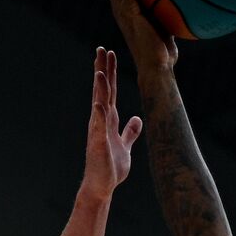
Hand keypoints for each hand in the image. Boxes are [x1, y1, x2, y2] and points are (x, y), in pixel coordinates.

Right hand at [83, 47, 142, 197]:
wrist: (102, 186)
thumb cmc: (111, 167)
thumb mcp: (126, 146)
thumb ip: (130, 132)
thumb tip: (137, 119)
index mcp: (109, 120)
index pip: (109, 91)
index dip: (110, 72)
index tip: (110, 55)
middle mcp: (101, 121)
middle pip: (102, 90)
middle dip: (102, 70)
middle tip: (102, 49)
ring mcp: (98, 130)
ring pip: (99, 103)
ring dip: (99, 87)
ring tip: (99, 69)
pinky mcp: (98, 143)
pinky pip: (99, 126)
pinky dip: (99, 114)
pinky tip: (100, 103)